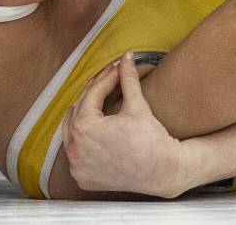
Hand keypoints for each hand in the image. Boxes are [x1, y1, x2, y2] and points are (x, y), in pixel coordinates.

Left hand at [63, 53, 186, 197]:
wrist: (163, 172)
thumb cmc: (151, 139)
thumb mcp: (137, 105)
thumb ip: (127, 79)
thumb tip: (127, 57)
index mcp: (85, 128)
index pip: (92, 95)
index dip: (106, 78)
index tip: (116, 69)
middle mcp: (75, 149)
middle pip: (79, 112)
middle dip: (94, 94)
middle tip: (108, 79)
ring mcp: (77, 167)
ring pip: (72, 133)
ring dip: (82, 115)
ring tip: (94, 100)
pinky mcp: (83, 179)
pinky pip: (76, 154)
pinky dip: (82, 141)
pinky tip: (92, 129)